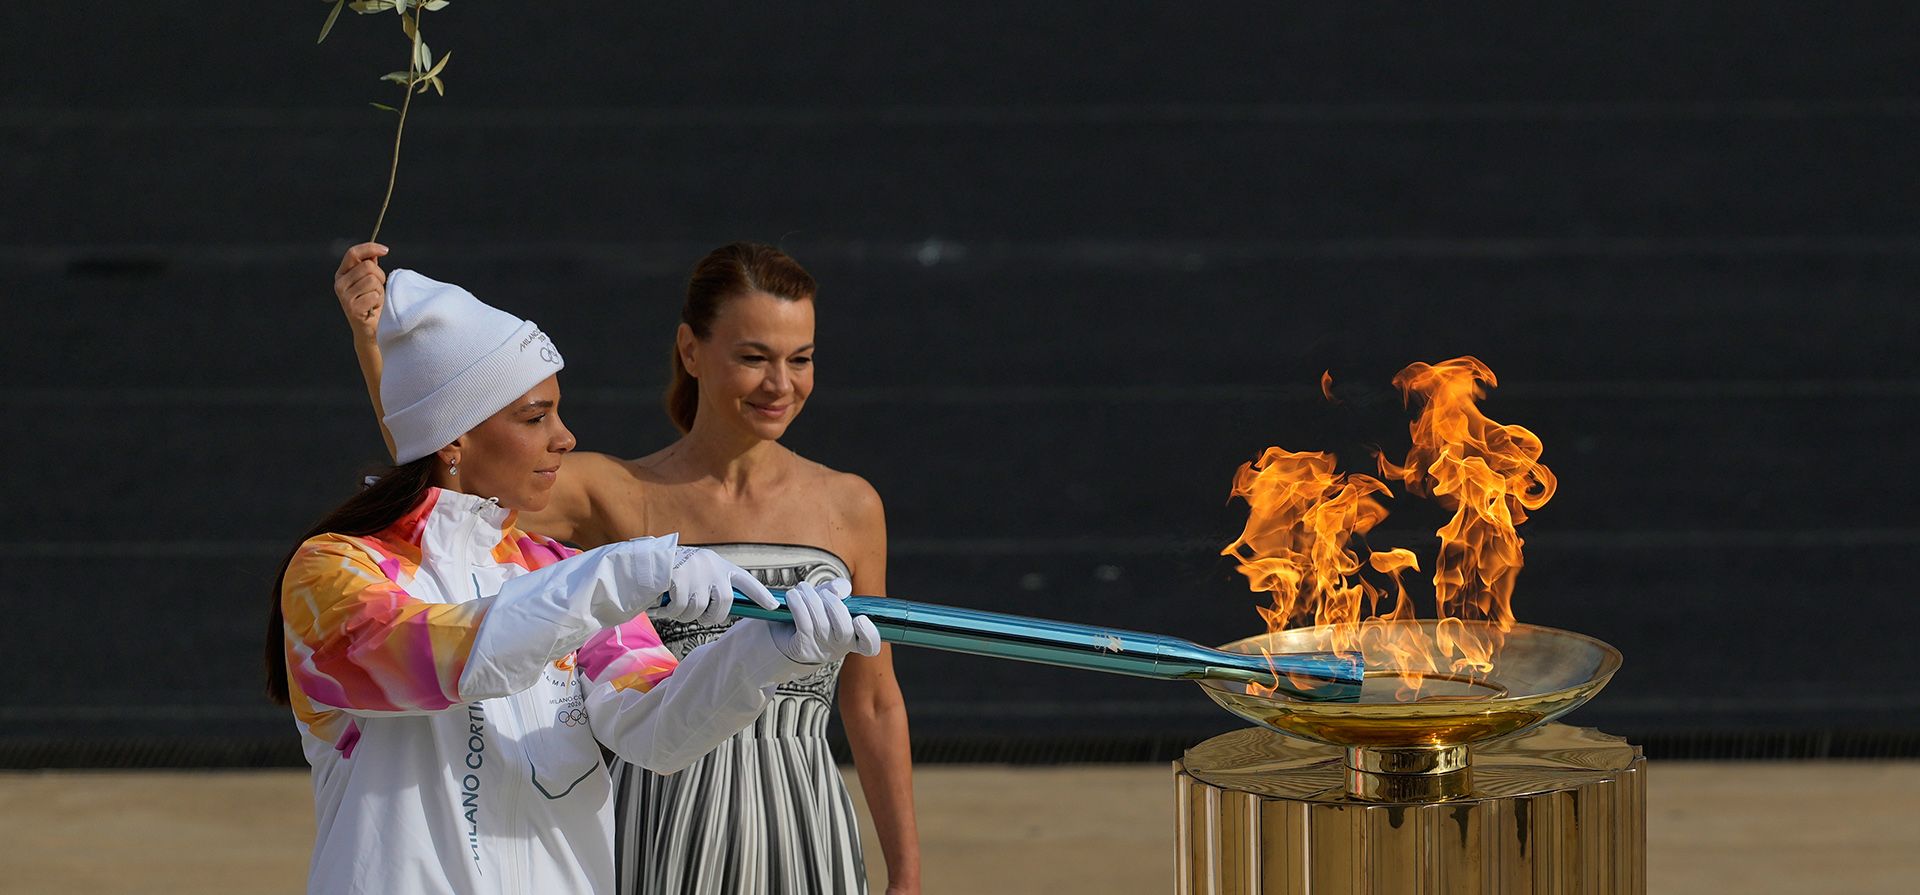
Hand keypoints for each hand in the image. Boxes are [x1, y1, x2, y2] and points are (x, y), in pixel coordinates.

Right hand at [334, 242, 388, 343]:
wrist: (370, 328)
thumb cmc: (372, 302)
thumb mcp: (371, 280)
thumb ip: (370, 265)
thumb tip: (375, 250)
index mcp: (342, 273)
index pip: (353, 253)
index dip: (370, 248)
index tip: (386, 250)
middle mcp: (339, 283)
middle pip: (368, 266)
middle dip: (380, 276)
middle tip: (378, 288)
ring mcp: (343, 296)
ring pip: (372, 280)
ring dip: (379, 290)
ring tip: (375, 299)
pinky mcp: (351, 308)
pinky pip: (374, 295)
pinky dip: (378, 301)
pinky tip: (373, 308)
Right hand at [652, 547, 775, 625]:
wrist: (650, 558)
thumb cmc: (678, 570)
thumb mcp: (702, 571)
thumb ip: (714, 585)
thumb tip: (723, 611)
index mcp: (720, 566)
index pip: (746, 581)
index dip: (761, 595)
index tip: (774, 606)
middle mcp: (712, 567)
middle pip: (724, 603)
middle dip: (712, 617)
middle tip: (702, 619)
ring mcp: (696, 572)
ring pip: (699, 609)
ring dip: (686, 616)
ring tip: (677, 610)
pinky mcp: (679, 578)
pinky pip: (680, 607)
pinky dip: (671, 612)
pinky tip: (664, 607)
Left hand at [769, 578, 881, 664]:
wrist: (783, 632)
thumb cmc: (812, 613)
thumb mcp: (827, 598)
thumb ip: (838, 589)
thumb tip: (838, 590)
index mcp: (852, 637)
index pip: (869, 646)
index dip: (870, 635)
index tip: (861, 619)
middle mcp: (839, 648)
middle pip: (845, 631)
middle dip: (835, 606)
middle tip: (824, 593)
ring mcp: (820, 650)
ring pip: (821, 624)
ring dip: (812, 600)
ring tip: (803, 588)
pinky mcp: (802, 649)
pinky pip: (803, 625)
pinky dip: (799, 606)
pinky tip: (793, 595)